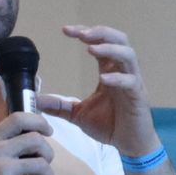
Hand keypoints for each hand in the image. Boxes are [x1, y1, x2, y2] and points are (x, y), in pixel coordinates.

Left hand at [36, 25, 159, 157]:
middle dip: (100, 33)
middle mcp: (122, 72)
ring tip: (91, 48)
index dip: (85, 33)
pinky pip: (131, 82)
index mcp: (109, 71)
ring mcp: (133, 82)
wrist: (130, 145)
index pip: (100, 43)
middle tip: (81, 33)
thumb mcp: (78, 114)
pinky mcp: (138, 97)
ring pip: (128, 55)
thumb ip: (59, 105)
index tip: (66, 30)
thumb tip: (37, 100)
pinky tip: (104, 78)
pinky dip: (118, 78)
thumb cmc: (110, 125)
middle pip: (118, 40)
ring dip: (110, 49)